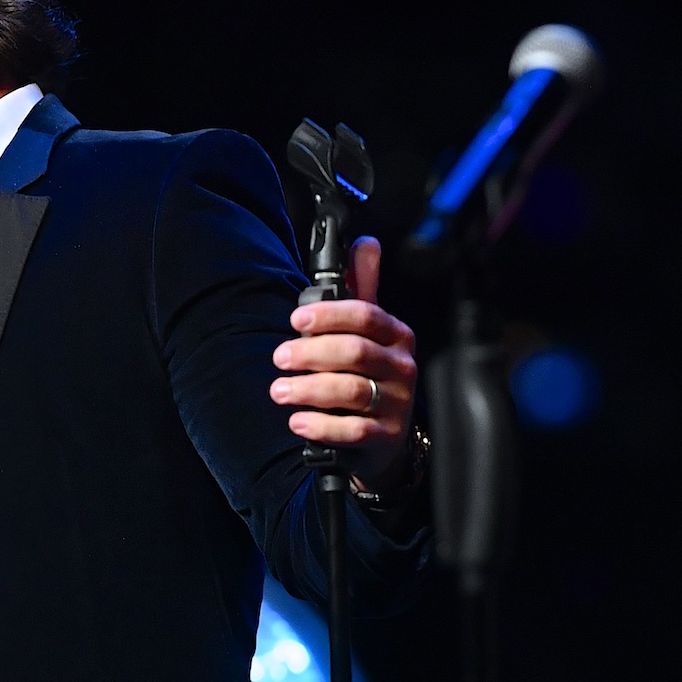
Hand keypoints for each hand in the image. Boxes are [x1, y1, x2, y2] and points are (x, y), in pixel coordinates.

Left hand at [270, 237, 418, 492]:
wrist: (384, 438)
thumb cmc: (368, 376)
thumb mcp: (369, 332)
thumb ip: (363, 289)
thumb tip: (366, 243)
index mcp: (396, 336)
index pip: (366, 316)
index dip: (329, 315)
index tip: (296, 319)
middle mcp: (402, 368)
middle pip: (355, 352)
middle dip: (311, 352)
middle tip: (280, 357)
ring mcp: (397, 404)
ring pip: (351, 390)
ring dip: (309, 389)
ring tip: (279, 390)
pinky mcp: (386, 437)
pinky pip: (354, 430)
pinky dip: (322, 426)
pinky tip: (298, 421)